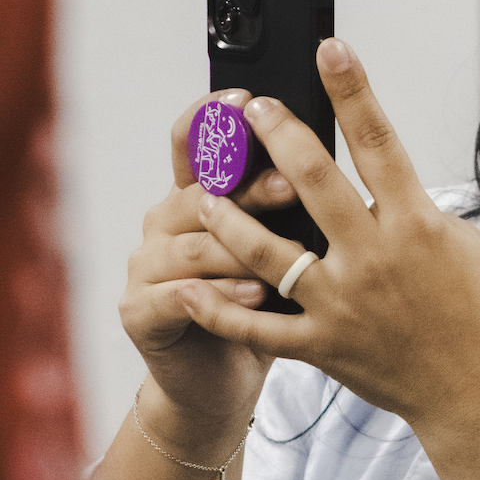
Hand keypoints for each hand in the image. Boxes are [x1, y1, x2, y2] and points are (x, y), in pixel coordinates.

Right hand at [120, 90, 304, 431]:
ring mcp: (146, 265)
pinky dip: (221, 294)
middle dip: (248, 187)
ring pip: (194, 245)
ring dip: (242, 247)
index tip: (251, 100)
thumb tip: (338, 156)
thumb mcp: (283, 247)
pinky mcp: (139, 311)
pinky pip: (181, 296)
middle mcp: (166, 221)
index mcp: (197, 194)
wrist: (220, 379)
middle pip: (201, 191)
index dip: (215, 119)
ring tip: (288, 251)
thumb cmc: (264, 307)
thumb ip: (294, 203)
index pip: (195, 142)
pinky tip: (259, 293)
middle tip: (292, 183)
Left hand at [175, 42, 479, 444]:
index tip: (330, 48)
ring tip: (205, 191)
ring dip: (228, 215)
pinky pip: (258, 326)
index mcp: (416, 225)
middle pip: (311, 179)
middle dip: (275, 134)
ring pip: (266, 250)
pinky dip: (219, 309)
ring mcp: (343, 303)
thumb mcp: (462, 245)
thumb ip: (416, 207)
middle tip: (250, 108)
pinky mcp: (323, 346)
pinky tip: (190, 287)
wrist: (478, 395)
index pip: (379, 140)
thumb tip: (384, 175)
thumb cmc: (479, 317)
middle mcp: (374, 258)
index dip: (352, 88)